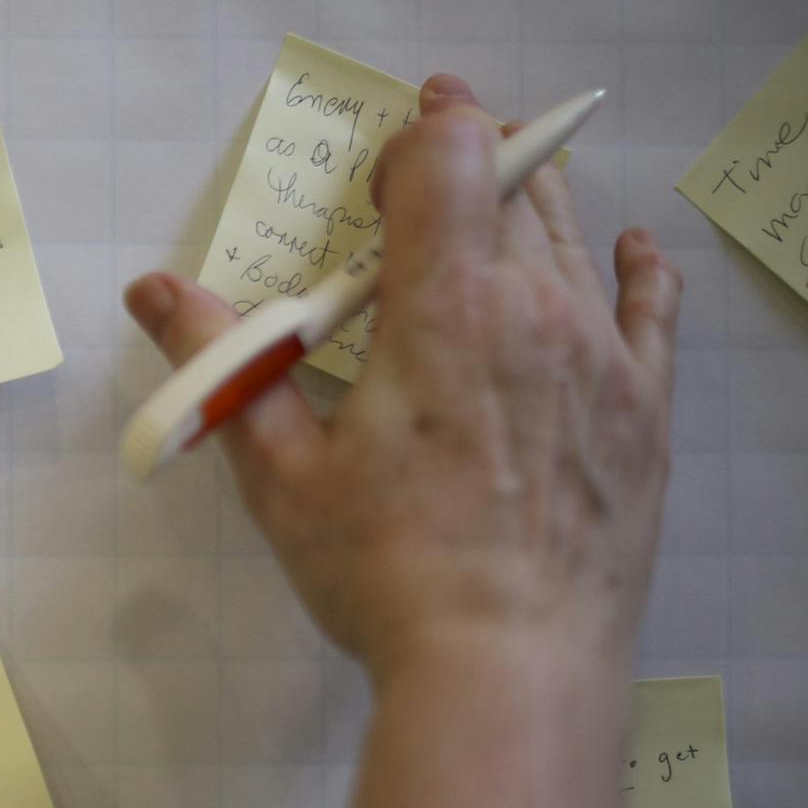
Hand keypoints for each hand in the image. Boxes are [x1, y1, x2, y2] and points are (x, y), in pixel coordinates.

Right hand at [125, 74, 681, 682]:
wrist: (506, 669)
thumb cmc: (384, 571)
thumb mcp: (279, 470)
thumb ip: (223, 363)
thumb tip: (154, 288)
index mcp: (445, 309)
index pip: (451, 158)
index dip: (418, 138)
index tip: (383, 170)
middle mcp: (537, 309)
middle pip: (513, 188)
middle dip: (466, 158)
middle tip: (424, 167)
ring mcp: (602, 358)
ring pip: (573, 240)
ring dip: (533, 203)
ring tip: (506, 190)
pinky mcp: (641, 411)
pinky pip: (653, 310)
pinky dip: (637, 268)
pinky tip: (632, 249)